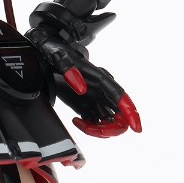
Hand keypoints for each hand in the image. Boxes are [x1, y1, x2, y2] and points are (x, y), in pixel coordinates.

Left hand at [27, 4, 140, 138]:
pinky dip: (87, 128)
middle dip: (112, 127)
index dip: (130, 112)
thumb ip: (70, 71)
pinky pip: (93, 123)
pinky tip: (75, 120)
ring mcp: (94, 99)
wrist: (47, 54)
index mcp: (100, 78)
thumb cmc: (56, 53)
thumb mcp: (59, 57)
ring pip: (107, 121)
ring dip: (97, 129)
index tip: (136, 128)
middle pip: (118, 114)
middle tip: (97, 130)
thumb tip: (81, 89)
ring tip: (79, 122)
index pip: (120, 96)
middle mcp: (101, 90)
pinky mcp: (85, 106)